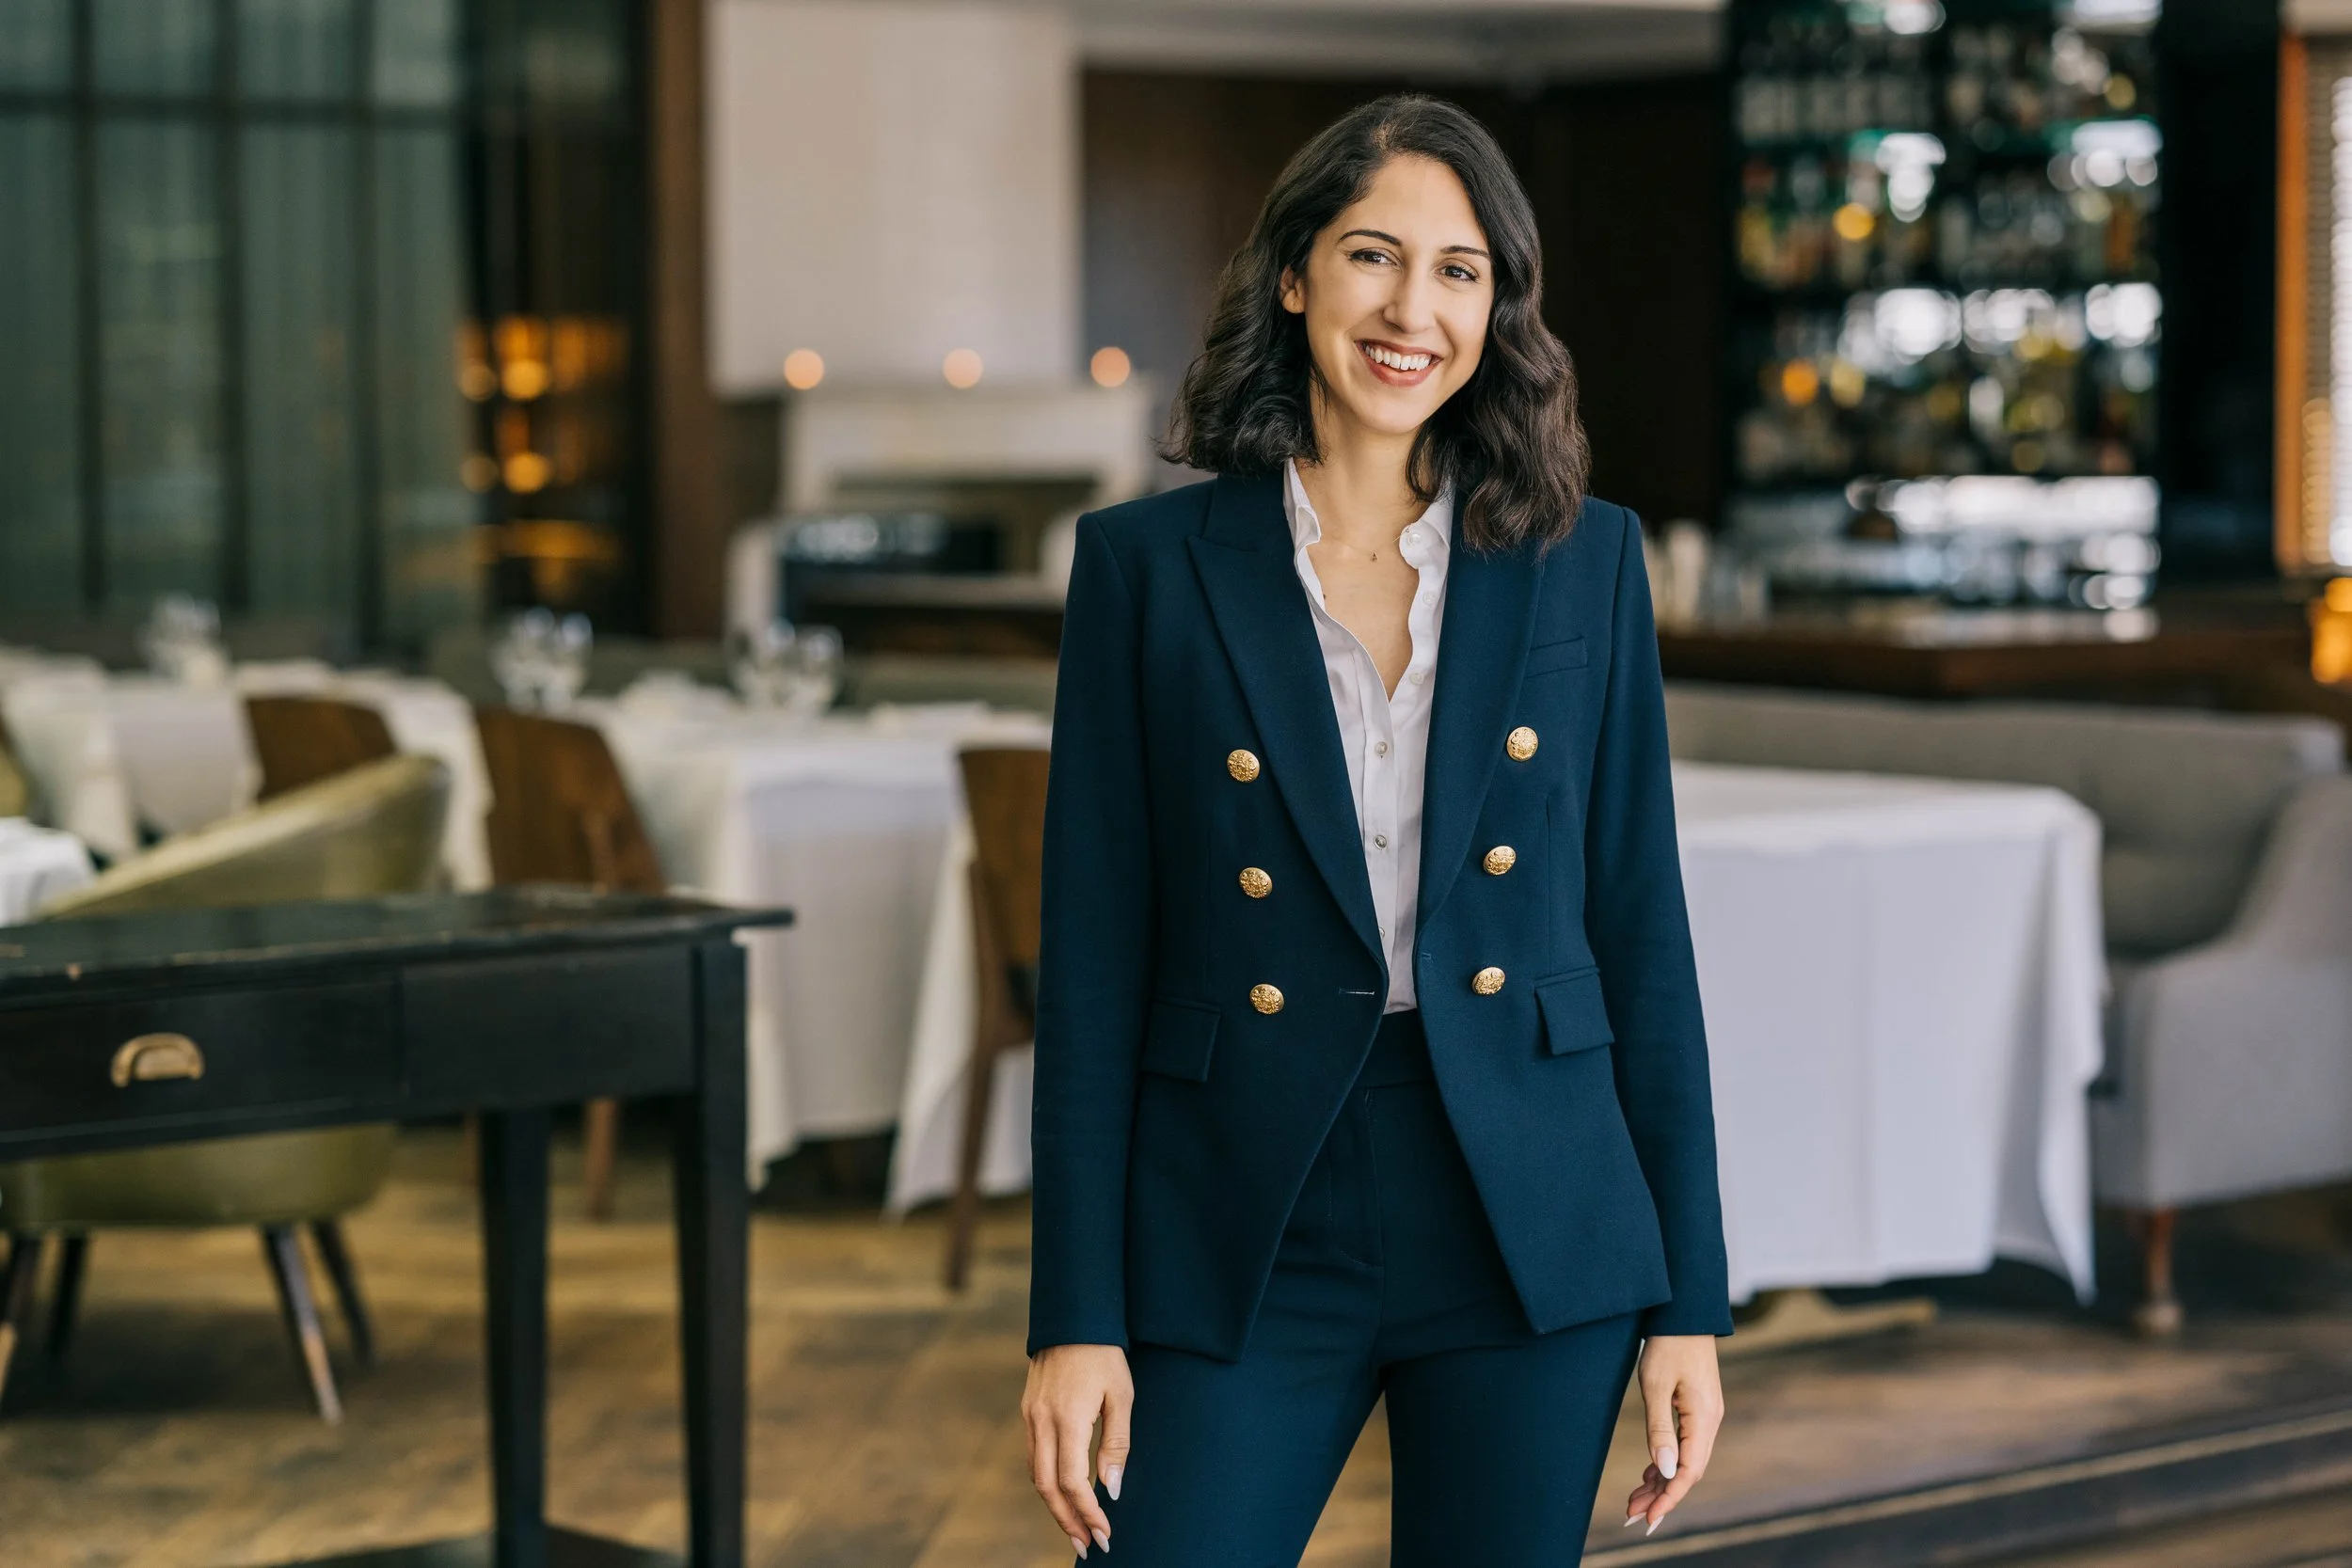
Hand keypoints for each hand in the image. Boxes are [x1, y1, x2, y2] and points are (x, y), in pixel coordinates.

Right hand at [1023, 1343, 1131, 1558]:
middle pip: (1046, 1487)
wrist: (1073, 1317)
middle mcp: (1042, 1420)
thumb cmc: (1104, 1355)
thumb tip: (1111, 1488)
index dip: (1087, 1512)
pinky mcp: (1028, 1411)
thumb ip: (1116, 1443)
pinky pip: (1032, 1457)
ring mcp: (1030, 1416)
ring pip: (1035, 1475)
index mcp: (1067, 1417)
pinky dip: (1046, 1482)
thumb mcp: (1121, 1396)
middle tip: (1087, 1546)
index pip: (1072, 1481)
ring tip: (1076, 1529)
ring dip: (1054, 1506)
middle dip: (1067, 1521)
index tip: (1104, 1534)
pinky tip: (1062, 1494)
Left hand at [1624, 1334, 1722, 1535]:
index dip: (1669, 1498)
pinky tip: (1648, 1474)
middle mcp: (1709, 1422)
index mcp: (1703, 1418)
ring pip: (1685, 1460)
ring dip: (1661, 1481)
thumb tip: (1663, 1471)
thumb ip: (1659, 1430)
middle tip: (1631, 1514)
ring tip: (1634, 1500)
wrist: (1684, 1313)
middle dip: (1661, 1495)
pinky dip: (1665, 1462)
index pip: (1689, 1471)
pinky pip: (1684, 1446)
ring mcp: (1705, 1416)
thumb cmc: (1668, 1344)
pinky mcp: (1697, 1410)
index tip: (1649, 1518)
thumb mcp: (1656, 1386)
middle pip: (1687, 1471)